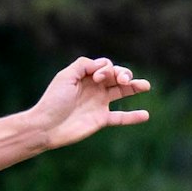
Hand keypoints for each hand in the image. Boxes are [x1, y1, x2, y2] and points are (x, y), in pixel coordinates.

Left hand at [30, 57, 151, 150]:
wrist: (45, 127)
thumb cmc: (53, 101)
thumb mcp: (65, 77)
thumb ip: (83, 65)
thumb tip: (103, 64)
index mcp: (85, 77)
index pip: (105, 66)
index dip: (107, 69)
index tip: (97, 78)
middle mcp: (93, 88)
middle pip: (116, 76)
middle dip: (124, 74)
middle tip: (123, 80)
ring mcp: (98, 104)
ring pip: (122, 92)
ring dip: (134, 87)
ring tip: (145, 85)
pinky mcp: (100, 119)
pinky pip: (120, 117)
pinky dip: (133, 117)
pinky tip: (145, 115)